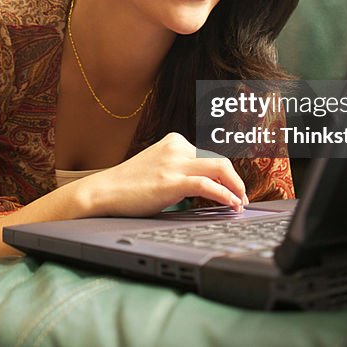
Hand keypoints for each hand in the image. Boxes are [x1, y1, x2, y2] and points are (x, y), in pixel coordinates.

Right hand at [80, 132, 247, 217]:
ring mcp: (174, 164)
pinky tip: (231, 205)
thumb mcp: (159, 166)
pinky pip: (207, 185)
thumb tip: (208, 185)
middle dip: (237, 180)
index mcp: (175, 141)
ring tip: (239, 203)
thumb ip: (180, 169)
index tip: (234, 189)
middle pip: (221, 160)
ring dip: (236, 187)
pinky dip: (225, 195)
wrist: (104, 191)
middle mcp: (177, 147)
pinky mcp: (171, 182)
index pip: (211, 156)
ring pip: (220, 168)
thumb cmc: (129, 185)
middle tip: (242, 198)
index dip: (227, 174)